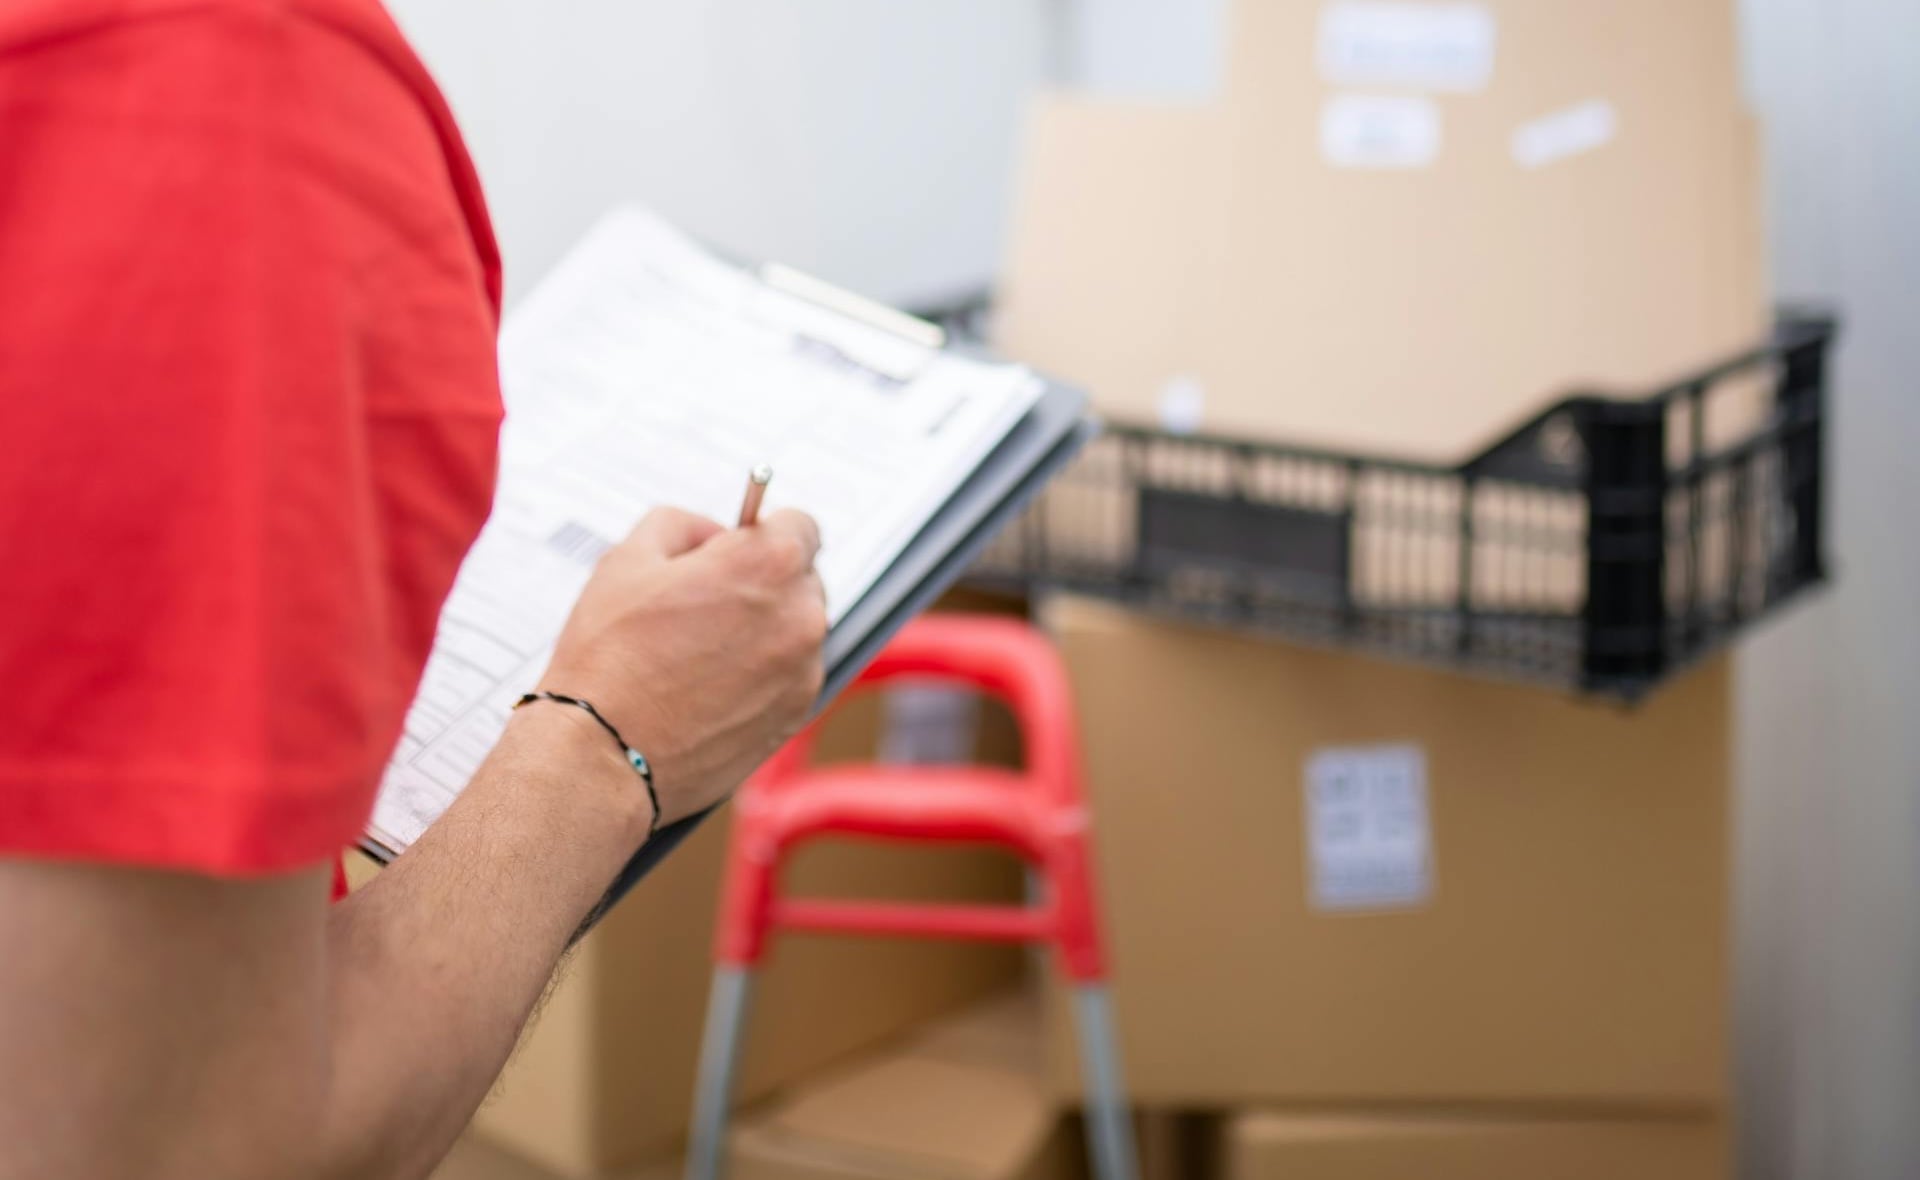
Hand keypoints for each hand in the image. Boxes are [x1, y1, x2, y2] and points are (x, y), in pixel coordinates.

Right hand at [535, 507, 827, 833]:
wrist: (603, 755)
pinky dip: (761, 675)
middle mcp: (802, 614)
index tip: (736, 549)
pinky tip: (709, 687)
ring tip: (697, 653)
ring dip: (762, 631)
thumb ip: (683, 525)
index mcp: (769, 563)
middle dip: (761, 583)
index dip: (761, 533)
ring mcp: (804, 671)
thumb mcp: (627, 559)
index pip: (799, 526)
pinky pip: (788, 676)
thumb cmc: (609, 658)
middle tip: (703, 604)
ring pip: (795, 631)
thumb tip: (712, 534)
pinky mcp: (796, 716)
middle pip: (800, 579)